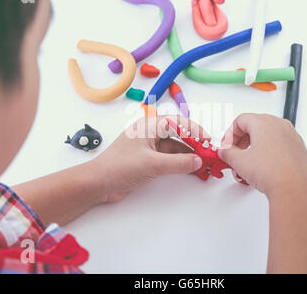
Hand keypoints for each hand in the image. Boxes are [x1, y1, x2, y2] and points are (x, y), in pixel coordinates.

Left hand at [89, 115, 208, 202]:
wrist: (98, 184)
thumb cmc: (119, 168)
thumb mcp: (152, 164)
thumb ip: (178, 163)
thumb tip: (198, 161)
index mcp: (149, 126)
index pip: (178, 122)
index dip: (195, 130)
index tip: (208, 141)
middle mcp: (149, 133)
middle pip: (178, 134)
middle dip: (194, 143)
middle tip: (209, 153)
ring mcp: (148, 147)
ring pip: (174, 147)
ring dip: (188, 155)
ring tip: (203, 163)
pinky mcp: (147, 160)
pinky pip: (168, 157)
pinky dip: (180, 162)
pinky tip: (190, 168)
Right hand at [218, 113, 306, 197]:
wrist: (294, 188)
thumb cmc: (273, 172)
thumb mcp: (239, 162)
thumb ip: (227, 153)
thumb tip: (226, 151)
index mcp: (264, 123)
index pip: (241, 120)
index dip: (230, 133)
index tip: (227, 145)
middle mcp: (280, 125)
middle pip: (255, 125)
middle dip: (242, 139)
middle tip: (236, 152)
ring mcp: (292, 136)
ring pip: (269, 134)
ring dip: (255, 146)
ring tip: (249, 162)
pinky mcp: (299, 148)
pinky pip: (280, 144)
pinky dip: (270, 151)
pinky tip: (264, 166)